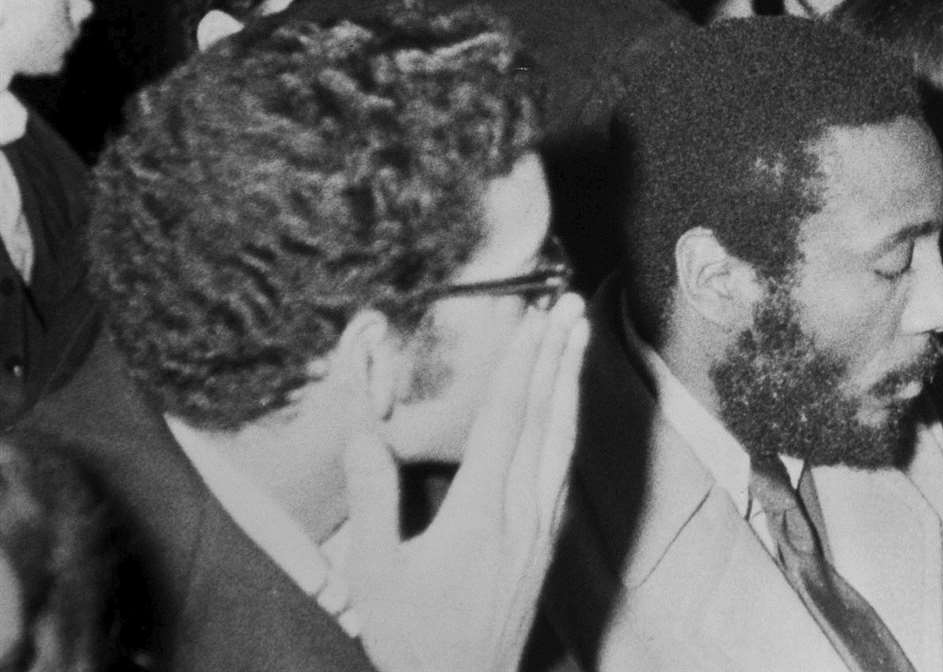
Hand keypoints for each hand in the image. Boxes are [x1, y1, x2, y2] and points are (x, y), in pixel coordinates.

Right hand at [344, 296, 589, 671]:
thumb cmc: (414, 638)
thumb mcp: (376, 573)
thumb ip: (374, 500)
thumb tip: (364, 435)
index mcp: (481, 510)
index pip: (504, 419)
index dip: (520, 363)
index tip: (534, 319)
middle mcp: (521, 510)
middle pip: (542, 417)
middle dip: (556, 356)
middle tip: (569, 305)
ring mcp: (540, 526)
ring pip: (560, 440)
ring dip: (567, 384)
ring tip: (576, 339)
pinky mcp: (546, 544)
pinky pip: (561, 470)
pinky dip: (566, 428)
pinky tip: (567, 412)